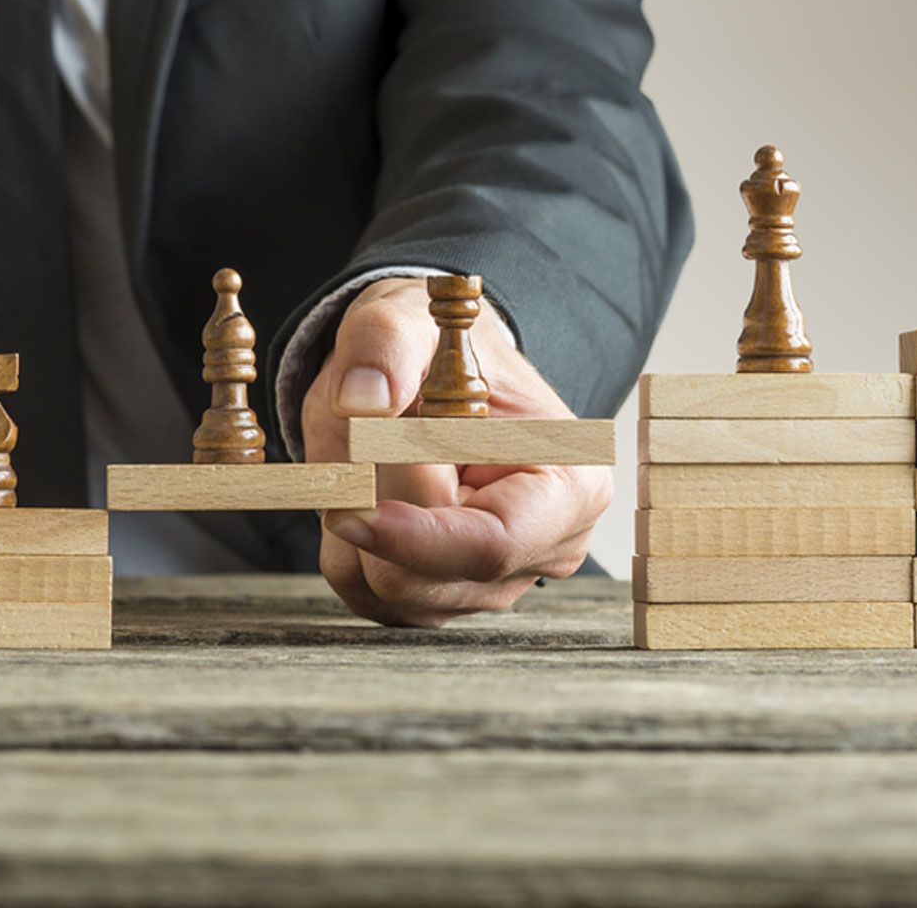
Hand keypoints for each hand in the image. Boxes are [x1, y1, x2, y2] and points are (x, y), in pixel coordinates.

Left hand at [301, 277, 611, 626]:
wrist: (426, 368)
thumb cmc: (435, 348)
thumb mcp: (404, 319)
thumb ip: (384, 344)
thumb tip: (360, 400)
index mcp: (568, 484)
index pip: (491, 544)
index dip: (415, 538)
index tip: (351, 512)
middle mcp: (543, 547)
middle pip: (427, 580)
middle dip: (373, 514)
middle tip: (361, 440)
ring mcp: (495, 582)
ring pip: (390, 595)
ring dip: (356, 528)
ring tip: (374, 457)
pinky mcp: (446, 596)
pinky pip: (369, 597)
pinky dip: (348, 548)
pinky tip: (368, 491)